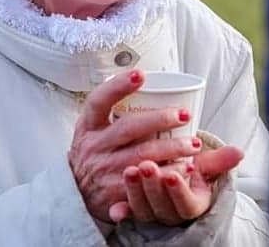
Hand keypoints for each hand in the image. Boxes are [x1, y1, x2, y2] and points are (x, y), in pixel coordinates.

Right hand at [68, 70, 202, 221]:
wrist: (75, 195)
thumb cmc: (94, 151)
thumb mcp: (93, 128)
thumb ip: (112, 108)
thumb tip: (143, 78)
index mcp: (89, 125)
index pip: (99, 100)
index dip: (119, 86)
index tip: (141, 74)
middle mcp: (94, 146)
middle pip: (128, 128)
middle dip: (159, 119)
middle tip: (184, 114)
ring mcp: (103, 170)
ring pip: (142, 156)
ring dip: (172, 149)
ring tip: (193, 143)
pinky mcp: (115, 193)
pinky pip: (146, 182)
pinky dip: (168, 174)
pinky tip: (185, 168)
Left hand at [109, 144, 243, 225]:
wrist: (174, 185)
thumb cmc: (190, 173)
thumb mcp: (205, 168)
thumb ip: (220, 161)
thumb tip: (239, 152)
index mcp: (191, 204)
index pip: (186, 204)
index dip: (178, 191)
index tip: (171, 174)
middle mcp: (170, 212)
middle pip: (161, 206)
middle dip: (153, 186)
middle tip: (146, 166)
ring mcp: (150, 212)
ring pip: (142, 208)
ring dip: (135, 191)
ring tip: (131, 170)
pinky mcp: (133, 209)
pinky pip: (126, 212)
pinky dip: (121, 211)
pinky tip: (115, 209)